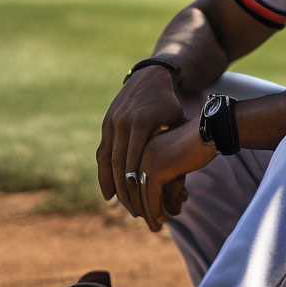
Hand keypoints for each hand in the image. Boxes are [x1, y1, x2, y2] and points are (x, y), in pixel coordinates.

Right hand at [97, 65, 194, 223]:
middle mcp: (122, 123)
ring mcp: (111, 121)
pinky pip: (102, 150)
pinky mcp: (107, 122)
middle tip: (132, 210)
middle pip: (118, 164)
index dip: (136, 186)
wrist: (151, 76)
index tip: (142, 205)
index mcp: (140, 124)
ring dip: (110, 183)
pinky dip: (103, 170)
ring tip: (116, 203)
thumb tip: (183, 175)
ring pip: (106, 159)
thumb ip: (175, 147)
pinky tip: (107, 188)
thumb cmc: (171, 104)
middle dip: (124, 190)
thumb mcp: (177, 123)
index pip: (133, 162)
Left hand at [132, 122, 214, 235]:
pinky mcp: (158, 168)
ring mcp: (146, 159)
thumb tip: (161, 203)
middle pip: (131, 186)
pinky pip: (152, 196)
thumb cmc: (196, 146)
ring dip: (148, 214)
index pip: (128, 176)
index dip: (133, 197)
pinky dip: (156, 211)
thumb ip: (165, 177)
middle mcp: (138, 151)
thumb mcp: (175, 161)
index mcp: (138, 145)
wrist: (211, 131)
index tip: (142, 213)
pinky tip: (163, 221)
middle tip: (152, 224)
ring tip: (157, 227)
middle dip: (139, 208)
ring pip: (141, 194)